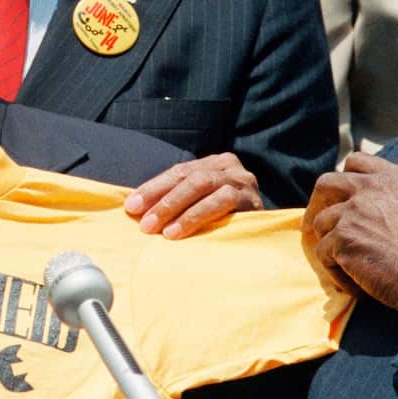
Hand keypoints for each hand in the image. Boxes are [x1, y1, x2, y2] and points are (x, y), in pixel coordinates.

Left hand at [125, 153, 262, 238]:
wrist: (266, 236)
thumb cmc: (224, 220)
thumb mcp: (199, 203)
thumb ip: (175, 199)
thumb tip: (135, 208)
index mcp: (213, 163)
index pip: (177, 172)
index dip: (152, 188)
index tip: (131, 206)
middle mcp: (229, 166)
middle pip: (189, 177)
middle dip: (162, 199)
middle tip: (143, 223)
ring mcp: (243, 180)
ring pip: (203, 186)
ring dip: (177, 210)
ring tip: (160, 232)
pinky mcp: (253, 198)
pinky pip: (222, 202)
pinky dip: (197, 216)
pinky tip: (180, 232)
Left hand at [302, 153, 397, 314]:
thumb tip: (379, 203)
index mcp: (396, 177)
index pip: (357, 163)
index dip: (344, 180)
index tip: (340, 198)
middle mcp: (371, 188)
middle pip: (326, 184)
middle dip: (317, 204)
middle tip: (316, 226)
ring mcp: (353, 212)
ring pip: (321, 224)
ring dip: (331, 246)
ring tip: (352, 270)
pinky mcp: (342, 239)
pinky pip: (323, 255)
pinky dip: (336, 273)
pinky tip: (358, 287)